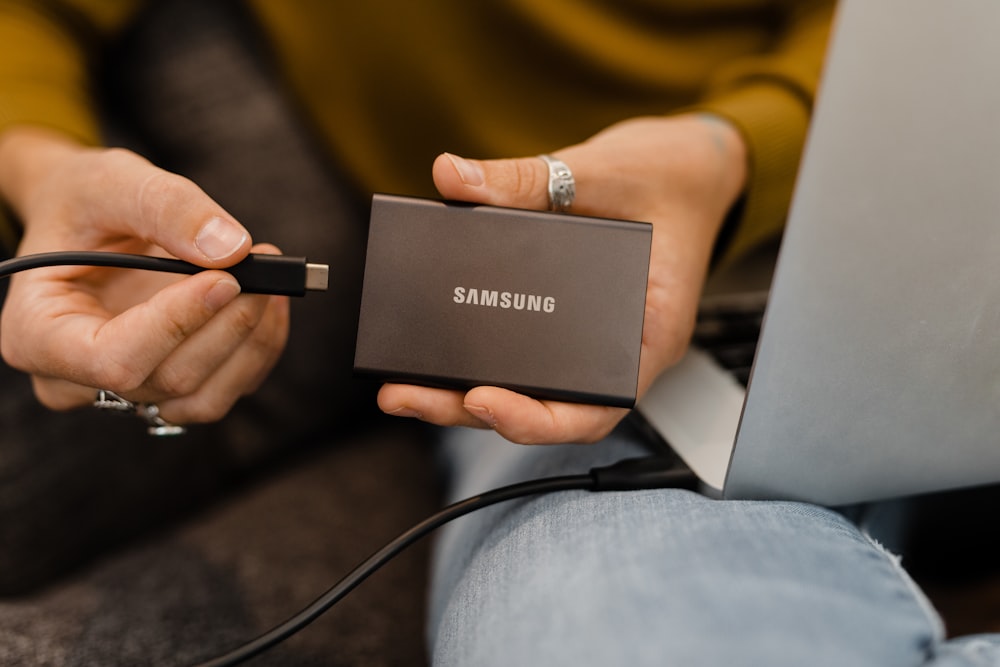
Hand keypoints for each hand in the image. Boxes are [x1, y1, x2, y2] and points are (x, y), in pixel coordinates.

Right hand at [0, 127, 288, 423]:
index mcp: (38, 335)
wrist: (89, 219)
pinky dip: (258, 348)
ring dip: (251, 343)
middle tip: (263, 265)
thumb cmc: (83, 202)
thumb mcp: (112, 181)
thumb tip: (231, 248)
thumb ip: (167, 207)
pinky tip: (268, 301)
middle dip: (227, 324)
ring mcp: (128, 389)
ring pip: (204, 398)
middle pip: (169, 379)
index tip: (225, 279)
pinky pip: (226, 389)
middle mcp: (78, 378)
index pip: (114, 360)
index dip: (176, 325)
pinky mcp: (171, 387)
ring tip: (271, 282)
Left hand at [378, 113, 746, 443]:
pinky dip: (477, 357)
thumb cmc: (669, 175)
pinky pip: (523, 351)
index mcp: (649, 333)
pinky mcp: (566, 319)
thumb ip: (530, 177)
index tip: (482, 400)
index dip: (537, 419)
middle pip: (544, 407)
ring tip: (401, 386)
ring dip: (462, 394)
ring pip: (527, 387)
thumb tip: (453, 176)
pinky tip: (432, 346)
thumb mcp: (604, 169)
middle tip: (403, 395)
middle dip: (468, 410)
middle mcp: (618, 349)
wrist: (690, 165)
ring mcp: (590, 339)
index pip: (596, 407)